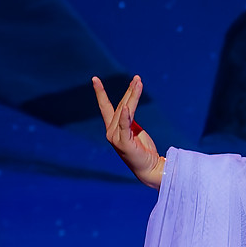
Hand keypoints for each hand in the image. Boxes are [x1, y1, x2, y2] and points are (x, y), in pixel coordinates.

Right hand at [92, 74, 163, 188]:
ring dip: (133, 96)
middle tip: (137, 78)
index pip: (105, 107)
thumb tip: (128, 106)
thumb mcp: (135, 130)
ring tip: (139, 83)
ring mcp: (116, 138)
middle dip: (130, 91)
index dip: (100, 93)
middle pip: (120, 106)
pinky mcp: (124, 144)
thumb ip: (129, 119)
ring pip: (125, 112)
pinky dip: (125, 116)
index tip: (95, 79)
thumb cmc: (142, 149)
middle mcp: (111, 131)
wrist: (150, 168)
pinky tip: (127, 106)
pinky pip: (125, 126)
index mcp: (113, 128)